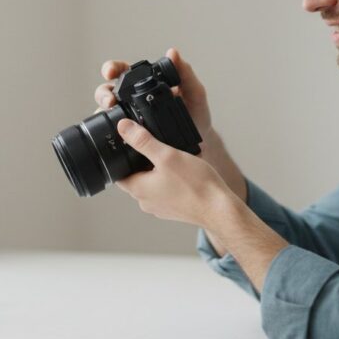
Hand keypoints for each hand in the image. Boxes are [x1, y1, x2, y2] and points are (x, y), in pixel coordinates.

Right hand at [93, 48, 212, 141]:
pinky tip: (116, 133)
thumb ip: (185, 72)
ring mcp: (129, 117)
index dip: (113, 68)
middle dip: (103, 93)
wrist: (199, 142)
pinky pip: (113, 132)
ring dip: (103, 111)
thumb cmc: (196, 113)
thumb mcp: (194, 92)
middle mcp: (132, 98)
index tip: (111, 72)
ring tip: (112, 114)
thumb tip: (172, 52)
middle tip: (111, 100)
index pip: (123, 71)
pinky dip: (110, 131)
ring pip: (106, 111)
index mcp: (145, 82)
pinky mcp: (129, 136)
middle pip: (107, 90)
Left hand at [114, 118, 236, 226]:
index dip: (120, 157)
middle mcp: (145, 202)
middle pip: (135, 177)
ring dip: (158, 171)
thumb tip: (123, 127)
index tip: (129, 144)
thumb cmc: (195, 185)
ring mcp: (160, 208)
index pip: (118, 173)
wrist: (220, 210)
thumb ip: (143, 141)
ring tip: (171, 158)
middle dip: (141, 162)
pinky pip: (165, 192)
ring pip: (151, 184)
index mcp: (138, 189)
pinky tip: (183, 173)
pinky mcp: (173, 210)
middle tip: (154, 147)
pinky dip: (170, 181)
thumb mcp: (167, 155)